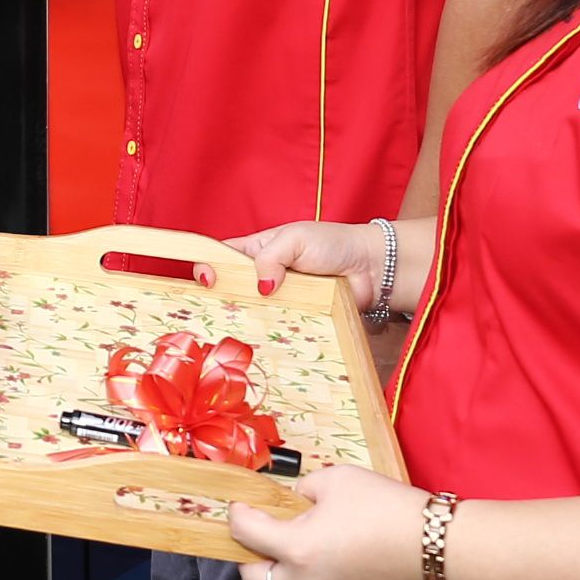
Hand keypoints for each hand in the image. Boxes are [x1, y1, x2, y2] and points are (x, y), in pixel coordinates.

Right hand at [209, 217, 429, 314]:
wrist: (372, 269)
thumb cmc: (333, 244)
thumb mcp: (296, 239)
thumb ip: (272, 256)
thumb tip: (260, 285)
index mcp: (256, 251)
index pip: (220, 258)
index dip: (207, 267)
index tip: (207, 280)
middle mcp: (263, 278)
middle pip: (231, 292)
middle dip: (223, 301)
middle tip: (222, 309)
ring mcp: (280, 303)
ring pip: (252, 316)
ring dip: (248, 321)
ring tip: (245, 327)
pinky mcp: (297, 322)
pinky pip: (278, 331)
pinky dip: (273, 336)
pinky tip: (268, 341)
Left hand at [228, 463, 426, 579]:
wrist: (435, 548)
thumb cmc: (385, 507)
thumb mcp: (336, 479)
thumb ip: (301, 490)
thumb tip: (291, 501)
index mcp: (295, 548)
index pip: (244, 533)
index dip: (237, 514)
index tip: (242, 505)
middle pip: (252, 576)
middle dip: (251, 554)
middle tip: (267, 533)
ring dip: (287, 570)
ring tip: (312, 546)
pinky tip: (339, 564)